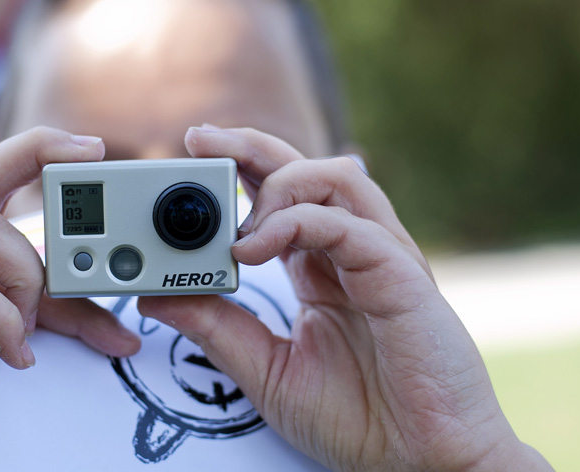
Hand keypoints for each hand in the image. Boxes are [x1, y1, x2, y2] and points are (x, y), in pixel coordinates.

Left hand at [139, 127, 552, 471]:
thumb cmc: (358, 418)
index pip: (277, 199)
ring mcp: (379, 255)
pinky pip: (347, 223)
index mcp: (320, 267)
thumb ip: (217, 329)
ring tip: (235, 223)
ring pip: (333, 178)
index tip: (191, 168)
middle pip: (304, 170)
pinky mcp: (401, 272)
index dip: (237, 176)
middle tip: (200, 140)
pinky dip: (295, 222)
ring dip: (276, 181)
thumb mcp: (267, 369)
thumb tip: (157, 298)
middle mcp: (349, 250)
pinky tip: (254, 246)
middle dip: (249, 147)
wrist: (422, 462)